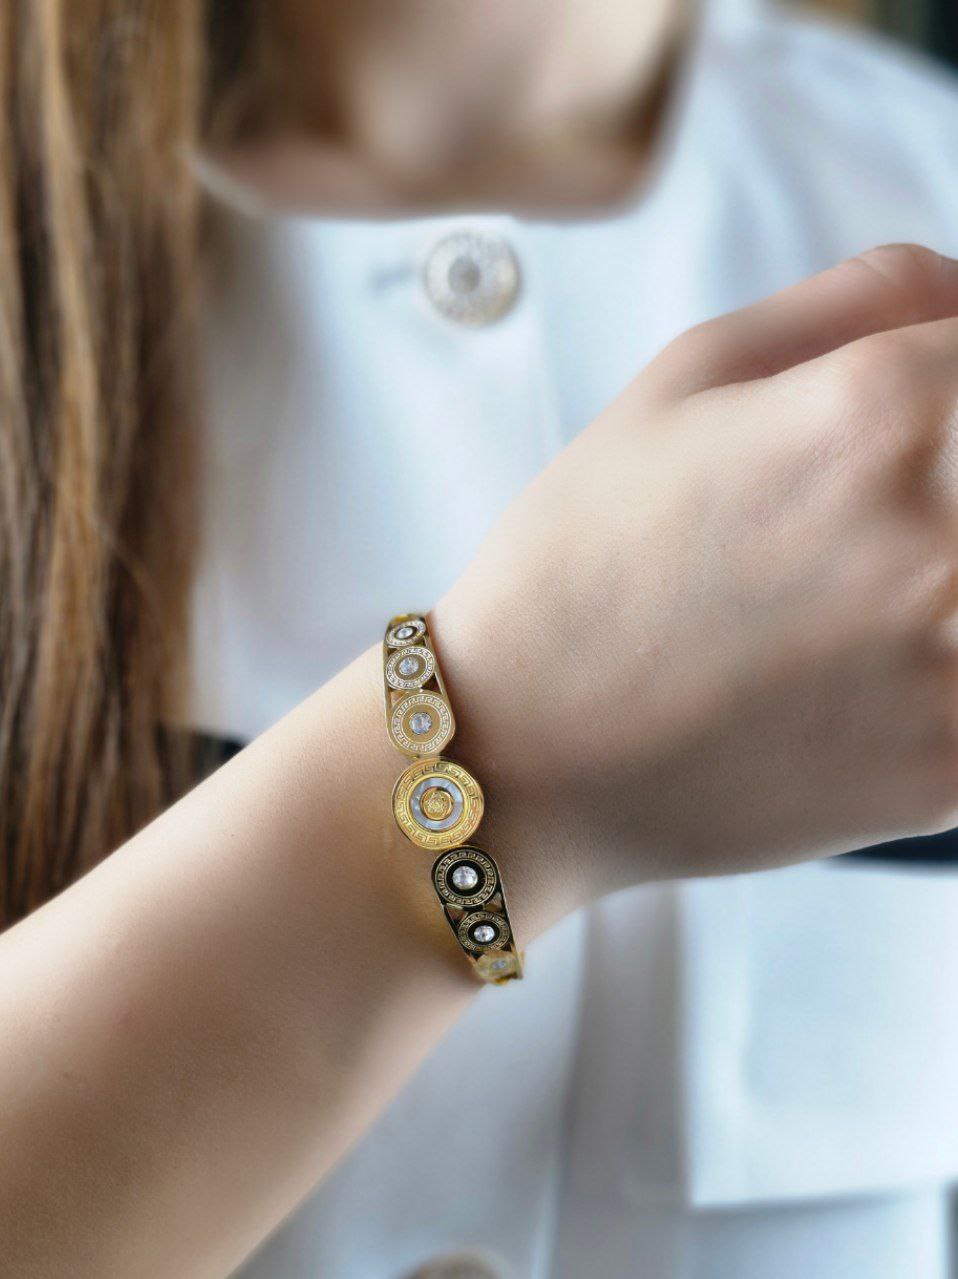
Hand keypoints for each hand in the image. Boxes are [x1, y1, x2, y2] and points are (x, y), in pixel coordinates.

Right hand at [433, 245, 957, 919]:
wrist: (528, 754)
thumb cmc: (583, 568)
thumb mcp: (681, 381)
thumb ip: (851, 300)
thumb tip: (957, 293)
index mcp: (879, 415)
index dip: (956, 359)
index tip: (926, 393)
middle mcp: (945, 537)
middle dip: (943, 470)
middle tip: (855, 508)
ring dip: (941, 569)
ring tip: (841, 588)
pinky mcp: (952, 765)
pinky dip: (939, 662)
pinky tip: (855, 667)